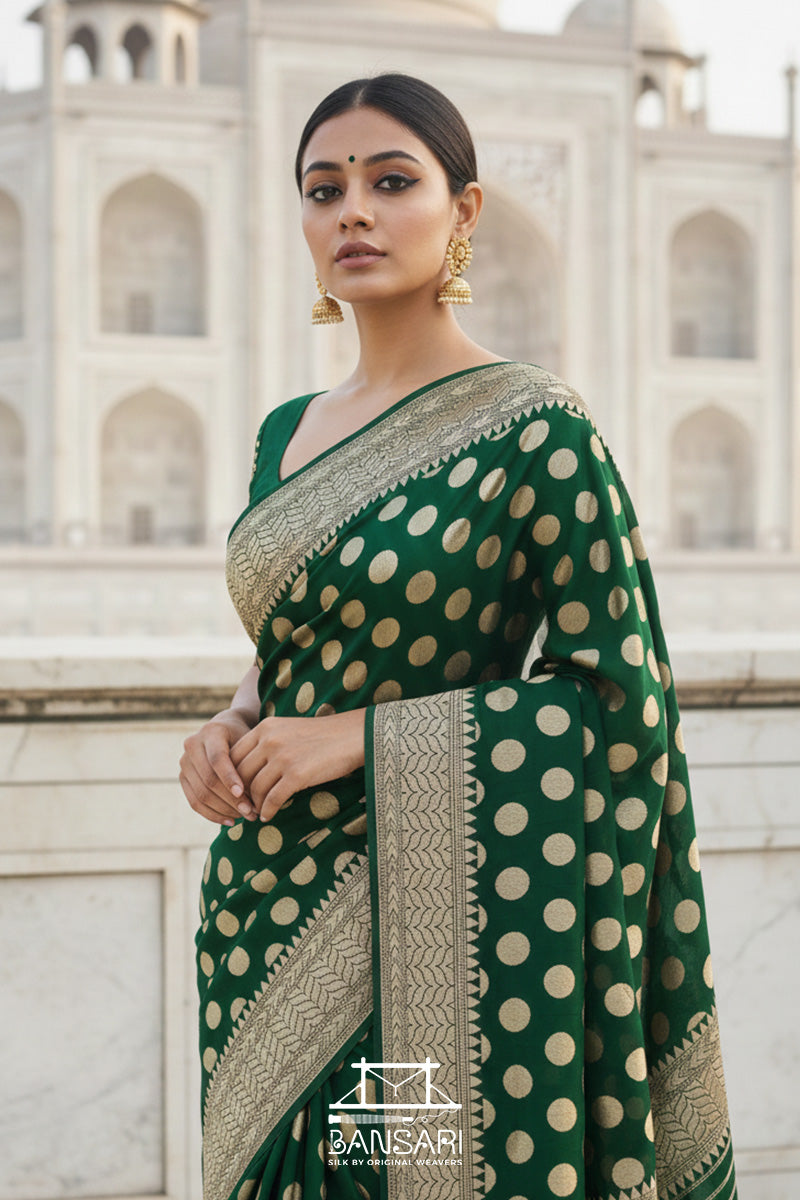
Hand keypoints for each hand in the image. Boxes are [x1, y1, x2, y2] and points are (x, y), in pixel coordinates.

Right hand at [179, 709, 256, 825]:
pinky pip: (195, 802)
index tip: (245, 795)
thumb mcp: (250, 742)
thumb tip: (260, 795)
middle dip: (231, 800)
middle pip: (209, 780)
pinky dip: (213, 814)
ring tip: (245, 817)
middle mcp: (193, 745)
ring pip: (201, 794)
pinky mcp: (183, 777)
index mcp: (211, 732)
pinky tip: (231, 821)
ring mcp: (185, 762)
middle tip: (252, 812)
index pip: (218, 759)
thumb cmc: (244, 738)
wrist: (226, 730)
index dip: (230, 778)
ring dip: (224, 810)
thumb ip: (251, 762)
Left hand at [230, 709, 366, 822]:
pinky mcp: (297, 774)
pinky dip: (268, 811)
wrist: (354, 735)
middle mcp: (270, 740)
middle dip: (240, 794)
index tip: (237, 790)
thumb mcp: (288, 730)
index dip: (232, 777)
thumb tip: (248, 771)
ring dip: (254, 805)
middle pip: (241, 774)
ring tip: (256, 813)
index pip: (234, 755)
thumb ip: (267, 743)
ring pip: (256, 788)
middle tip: (244, 807)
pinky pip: (273, 799)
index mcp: (265, 727)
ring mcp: (283, 757)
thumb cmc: (322, 736)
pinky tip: (268, 816)